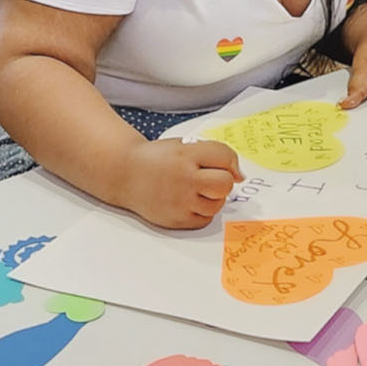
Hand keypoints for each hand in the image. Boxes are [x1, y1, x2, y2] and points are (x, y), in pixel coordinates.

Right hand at [120, 138, 241, 229]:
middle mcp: (184, 178)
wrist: (126, 174)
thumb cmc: (158, 159)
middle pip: (225, 184)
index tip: (225, 165)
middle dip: (223, 181)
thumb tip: (240, 176)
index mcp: (186, 154)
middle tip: (210, 178)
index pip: (225, 157)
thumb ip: (213, 154)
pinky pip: (205, 219)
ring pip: (217, 204)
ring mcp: (180, 201)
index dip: (229, 161)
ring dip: (213, 197)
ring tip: (195, 189)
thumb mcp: (183, 145)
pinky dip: (202, 211)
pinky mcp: (177, 220)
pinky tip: (188, 201)